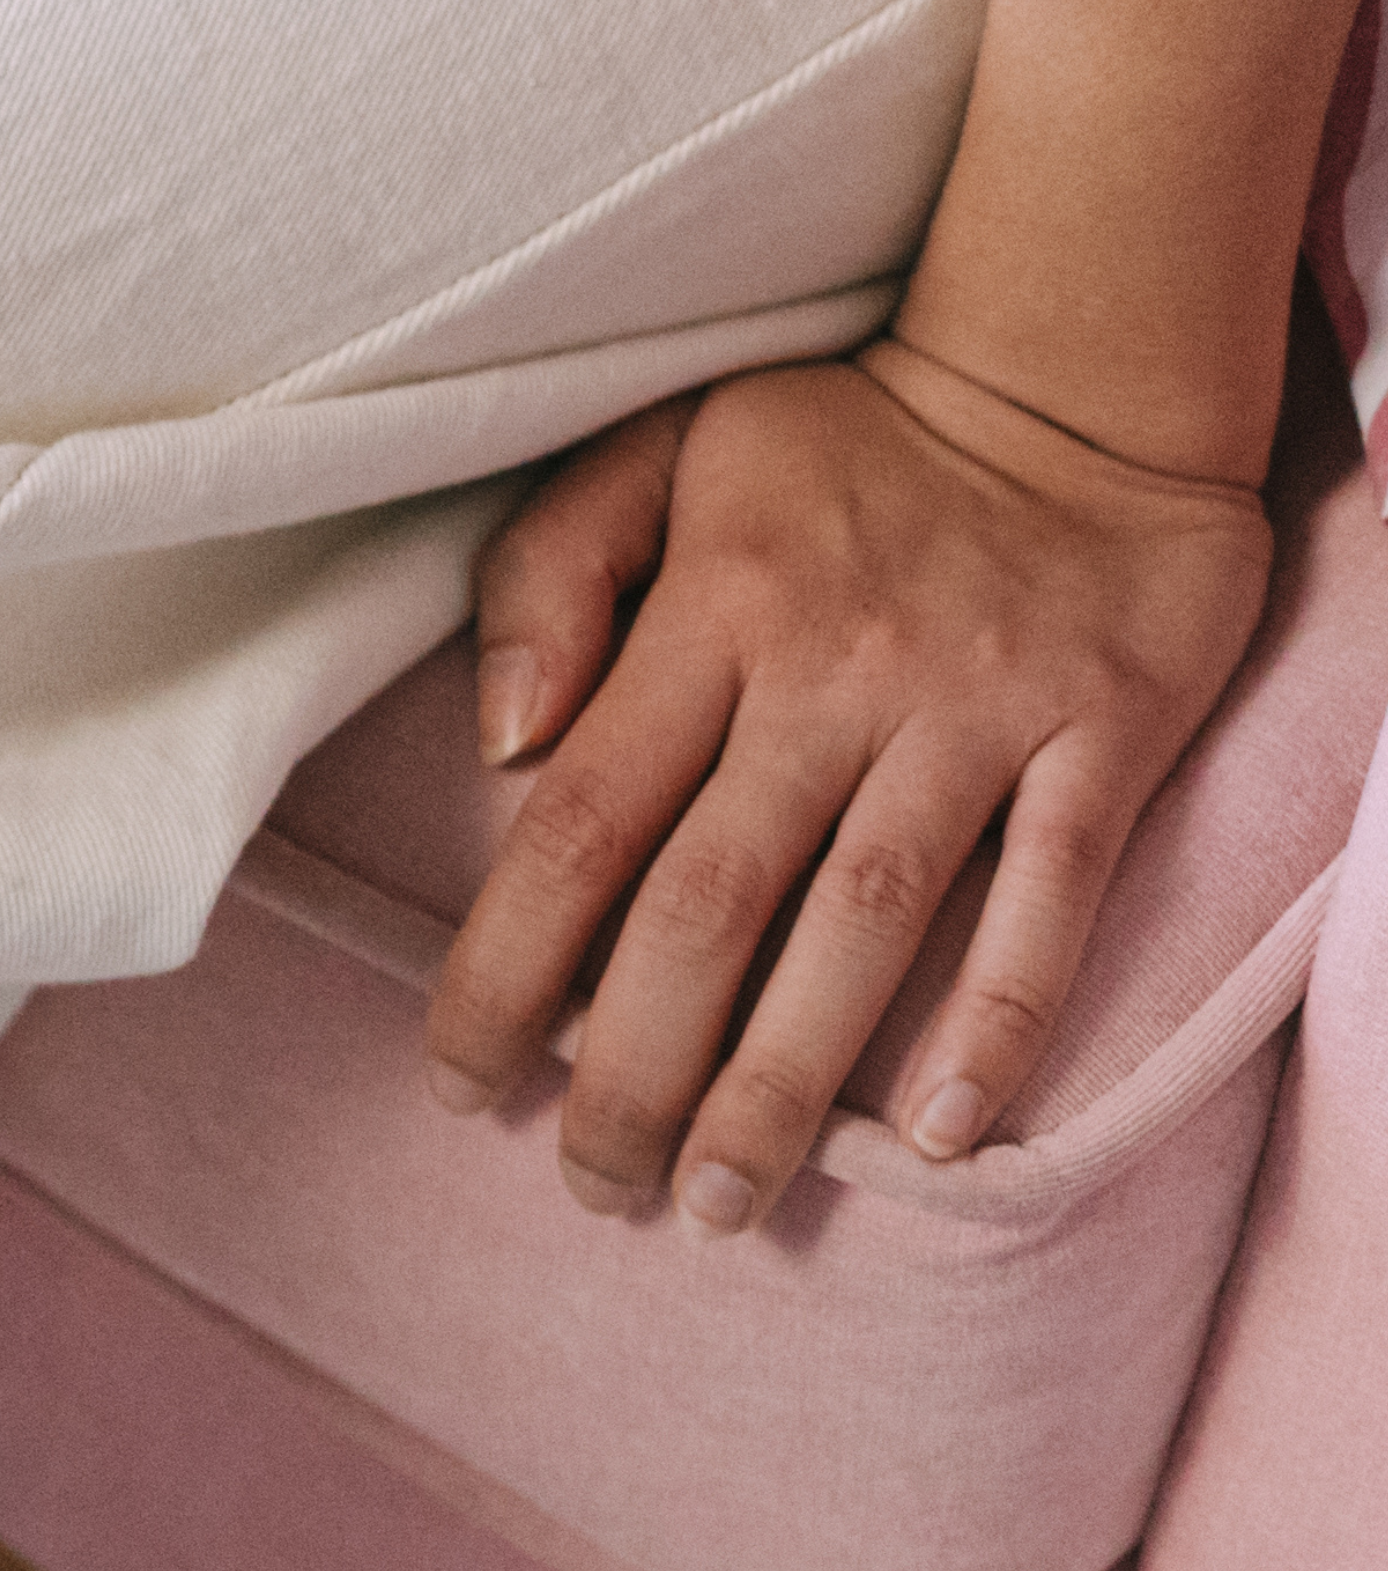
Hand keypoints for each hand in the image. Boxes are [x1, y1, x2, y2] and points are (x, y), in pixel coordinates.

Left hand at [426, 343, 1271, 1228]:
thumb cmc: (836, 436)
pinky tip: (938, 1135)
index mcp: (708, 614)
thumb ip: (547, 577)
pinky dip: (998, 1018)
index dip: (505, 971)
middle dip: (631, 1069)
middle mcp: (831, 675)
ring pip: (861, 926)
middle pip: (705, 908)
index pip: (576, 826)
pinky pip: (1051, 894)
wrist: (1075, 369)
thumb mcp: (657, 450)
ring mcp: (976, 711)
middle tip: (594, 1186)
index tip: (462, 1082)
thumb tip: (495, 738)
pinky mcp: (1107, 732)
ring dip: (782, 1082)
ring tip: (719, 1201)